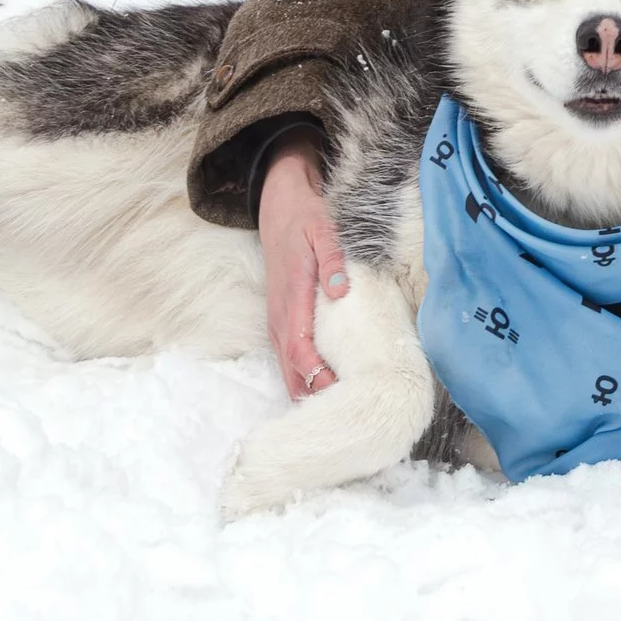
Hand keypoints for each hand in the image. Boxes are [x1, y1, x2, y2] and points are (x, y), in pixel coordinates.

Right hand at [257, 134, 349, 398]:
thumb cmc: (304, 219)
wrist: (278, 205)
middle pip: (291, 369)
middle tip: (343, 416)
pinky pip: (288, 357)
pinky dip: (300, 377)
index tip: (339, 393)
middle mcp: (280, 315)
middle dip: (312, 395)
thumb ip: (333, 260)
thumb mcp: (322, 229)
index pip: (300, 350)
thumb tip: (341, 291)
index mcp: (292, 297)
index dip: (316, 376)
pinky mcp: (280, 319)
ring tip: (334, 414)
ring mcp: (277, 319)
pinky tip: (321, 389)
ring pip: (287, 368)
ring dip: (306, 390)